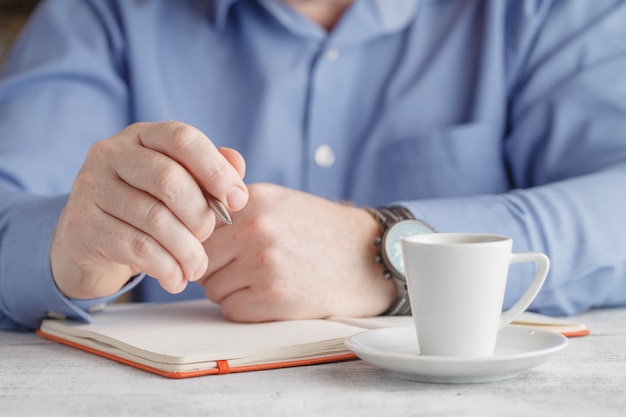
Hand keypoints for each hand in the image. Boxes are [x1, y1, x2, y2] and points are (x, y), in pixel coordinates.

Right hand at [51, 121, 247, 298]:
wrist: (88, 241)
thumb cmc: (144, 207)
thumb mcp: (179, 186)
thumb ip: (209, 173)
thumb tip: (237, 165)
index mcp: (142, 136)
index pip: (183, 139)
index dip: (216, 170)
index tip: (238, 200)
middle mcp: (112, 153)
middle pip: (169, 179)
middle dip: (200, 215)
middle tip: (207, 237)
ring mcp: (92, 187)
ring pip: (155, 219)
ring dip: (186, 250)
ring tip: (196, 267)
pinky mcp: (84, 225)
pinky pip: (137, 247)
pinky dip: (166, 268)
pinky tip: (176, 279)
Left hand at [199, 183, 396, 320]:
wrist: (365, 256)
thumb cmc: (318, 229)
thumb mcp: (277, 199)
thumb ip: (232, 205)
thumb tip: (186, 216)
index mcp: (251, 199)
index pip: (195, 226)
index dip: (203, 242)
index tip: (214, 250)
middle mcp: (254, 229)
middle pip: (200, 259)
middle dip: (214, 267)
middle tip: (242, 267)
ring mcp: (263, 264)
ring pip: (212, 288)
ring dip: (230, 290)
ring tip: (263, 278)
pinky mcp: (273, 297)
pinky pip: (230, 310)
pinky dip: (246, 309)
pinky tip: (271, 295)